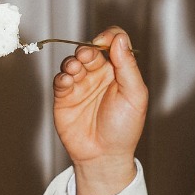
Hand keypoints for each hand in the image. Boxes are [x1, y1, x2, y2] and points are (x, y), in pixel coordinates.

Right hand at [52, 28, 147, 194]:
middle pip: (90, 49)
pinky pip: (60, 80)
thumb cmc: (124, 129)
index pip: (114, 42)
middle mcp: (99, 74)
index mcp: (119, 71)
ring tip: (75, 69)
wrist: (104, 157)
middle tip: (86, 55)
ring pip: (73, 61)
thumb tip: (119, 39)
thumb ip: (128, 67)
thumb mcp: (134, 96)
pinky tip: (67, 81)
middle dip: (86, 49)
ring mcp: (81, 84)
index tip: (105, 42)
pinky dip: (62, 76)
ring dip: (73, 61)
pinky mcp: (64, 97)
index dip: (109, 37)